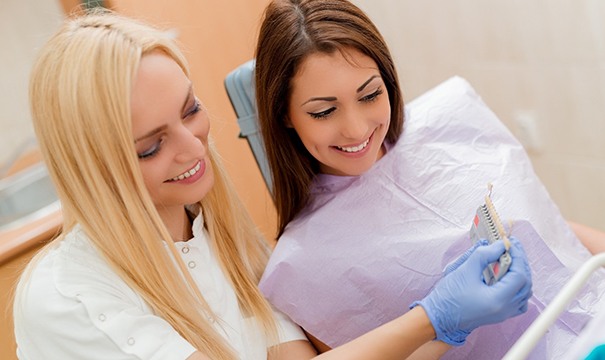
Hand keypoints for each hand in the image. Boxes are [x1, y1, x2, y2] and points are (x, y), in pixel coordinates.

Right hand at [411, 237, 531, 345]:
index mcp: (498, 299)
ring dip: (521, 274)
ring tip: (510, 259)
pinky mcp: (499, 314)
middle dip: (521, 262)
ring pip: (524, 292)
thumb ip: (484, 254)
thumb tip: (500, 245)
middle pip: (525, 283)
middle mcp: (505, 309)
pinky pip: (519, 302)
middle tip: (511, 247)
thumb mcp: (465, 270)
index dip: (518, 256)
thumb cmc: (449, 296)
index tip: (510, 243)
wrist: (439, 317)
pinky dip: (519, 288)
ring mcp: (504, 314)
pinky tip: (508, 278)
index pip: (519, 275)